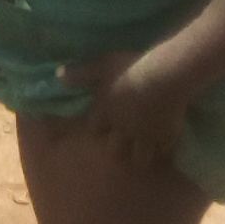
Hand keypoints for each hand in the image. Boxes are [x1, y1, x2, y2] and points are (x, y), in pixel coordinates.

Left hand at [58, 47, 187, 171]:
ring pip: (140, 158)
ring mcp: (145, 136)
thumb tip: (58, 76)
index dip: (97, 126)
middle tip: (122, 143)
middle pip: (116, 150)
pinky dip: (163, 149)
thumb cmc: (129, 68)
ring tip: (143, 151)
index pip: (94, 129)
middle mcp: (123, 130)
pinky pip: (164, 150)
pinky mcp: (166, 137)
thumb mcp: (102, 65)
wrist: (163, 77)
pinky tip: (165, 144)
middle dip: (117, 148)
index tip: (99, 125)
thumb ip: (81, 74)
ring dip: (139, 155)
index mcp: (106, 112)